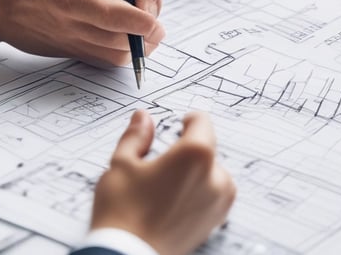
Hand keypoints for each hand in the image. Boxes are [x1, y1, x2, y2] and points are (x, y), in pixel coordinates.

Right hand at [91, 110, 235, 254]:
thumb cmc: (123, 213)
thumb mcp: (121, 164)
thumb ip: (136, 136)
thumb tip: (143, 119)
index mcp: (195, 154)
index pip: (202, 122)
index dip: (186, 120)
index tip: (177, 124)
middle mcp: (215, 177)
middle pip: (206, 148)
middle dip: (186, 150)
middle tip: (159, 163)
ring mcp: (219, 201)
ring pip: (211, 172)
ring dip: (194, 171)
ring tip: (164, 185)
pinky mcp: (216, 221)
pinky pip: (213, 194)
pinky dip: (198, 191)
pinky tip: (172, 200)